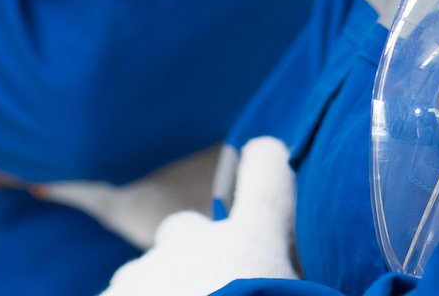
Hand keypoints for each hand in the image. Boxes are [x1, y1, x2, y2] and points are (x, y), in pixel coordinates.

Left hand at [99, 137, 296, 294]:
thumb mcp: (294, 290)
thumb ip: (287, 279)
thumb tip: (278, 275)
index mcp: (252, 243)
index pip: (267, 172)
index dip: (264, 163)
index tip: (262, 156)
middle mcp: (194, 242)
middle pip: (185, 229)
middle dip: (191, 257)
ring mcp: (144, 272)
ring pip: (145, 274)